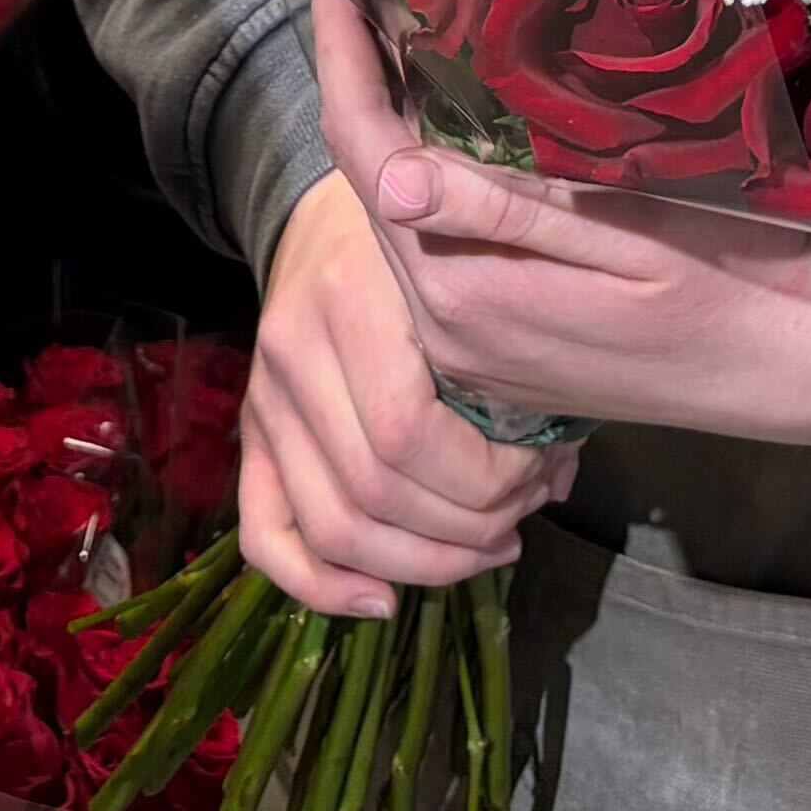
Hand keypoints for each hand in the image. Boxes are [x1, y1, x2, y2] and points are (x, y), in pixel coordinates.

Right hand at [243, 169, 567, 623]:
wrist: (336, 208)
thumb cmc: (429, 240)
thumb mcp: (476, 273)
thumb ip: (516, 366)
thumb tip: (557, 475)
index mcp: (350, 298)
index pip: (407, 434)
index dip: (486, 480)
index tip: (541, 469)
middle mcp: (294, 351)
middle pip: (374, 491)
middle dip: (465, 528)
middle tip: (521, 517)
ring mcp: (266, 398)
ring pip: (332, 525)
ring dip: (419, 563)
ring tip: (483, 552)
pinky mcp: (253, 435)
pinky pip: (266, 536)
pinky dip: (321, 587)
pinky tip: (382, 601)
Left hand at [311, 0, 810, 454]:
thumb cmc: (746, 290)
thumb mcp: (635, 238)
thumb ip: (511, 209)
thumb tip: (394, 174)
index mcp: (467, 295)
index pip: (365, 152)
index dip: (340, 50)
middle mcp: (450, 329)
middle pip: (370, 179)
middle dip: (361, 72)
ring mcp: (474, 345)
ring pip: (402, 212)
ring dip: (395, 120)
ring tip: (405, 20)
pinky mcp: (505, 348)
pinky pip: (442, 246)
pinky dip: (436, 172)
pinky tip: (459, 117)